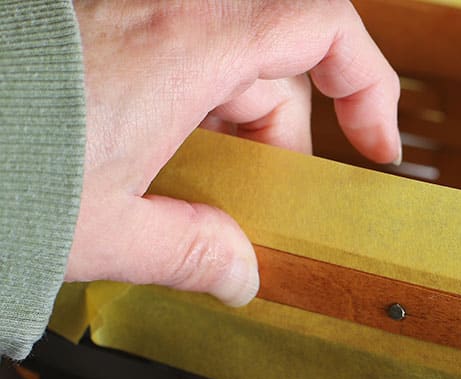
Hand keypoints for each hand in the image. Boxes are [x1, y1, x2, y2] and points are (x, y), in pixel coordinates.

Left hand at [68, 0, 401, 304]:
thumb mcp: (101, 231)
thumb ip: (188, 251)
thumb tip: (237, 270)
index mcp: (184, 44)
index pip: (323, 25)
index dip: (368, 81)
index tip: (372, 144)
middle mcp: (159, 8)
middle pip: (272, 57)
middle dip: (281, 133)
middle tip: (256, 202)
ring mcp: (122, 8)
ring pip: (220, 52)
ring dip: (228, 120)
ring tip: (191, 189)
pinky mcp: (88, 22)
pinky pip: (168, 48)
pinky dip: (181, 98)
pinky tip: (147, 157)